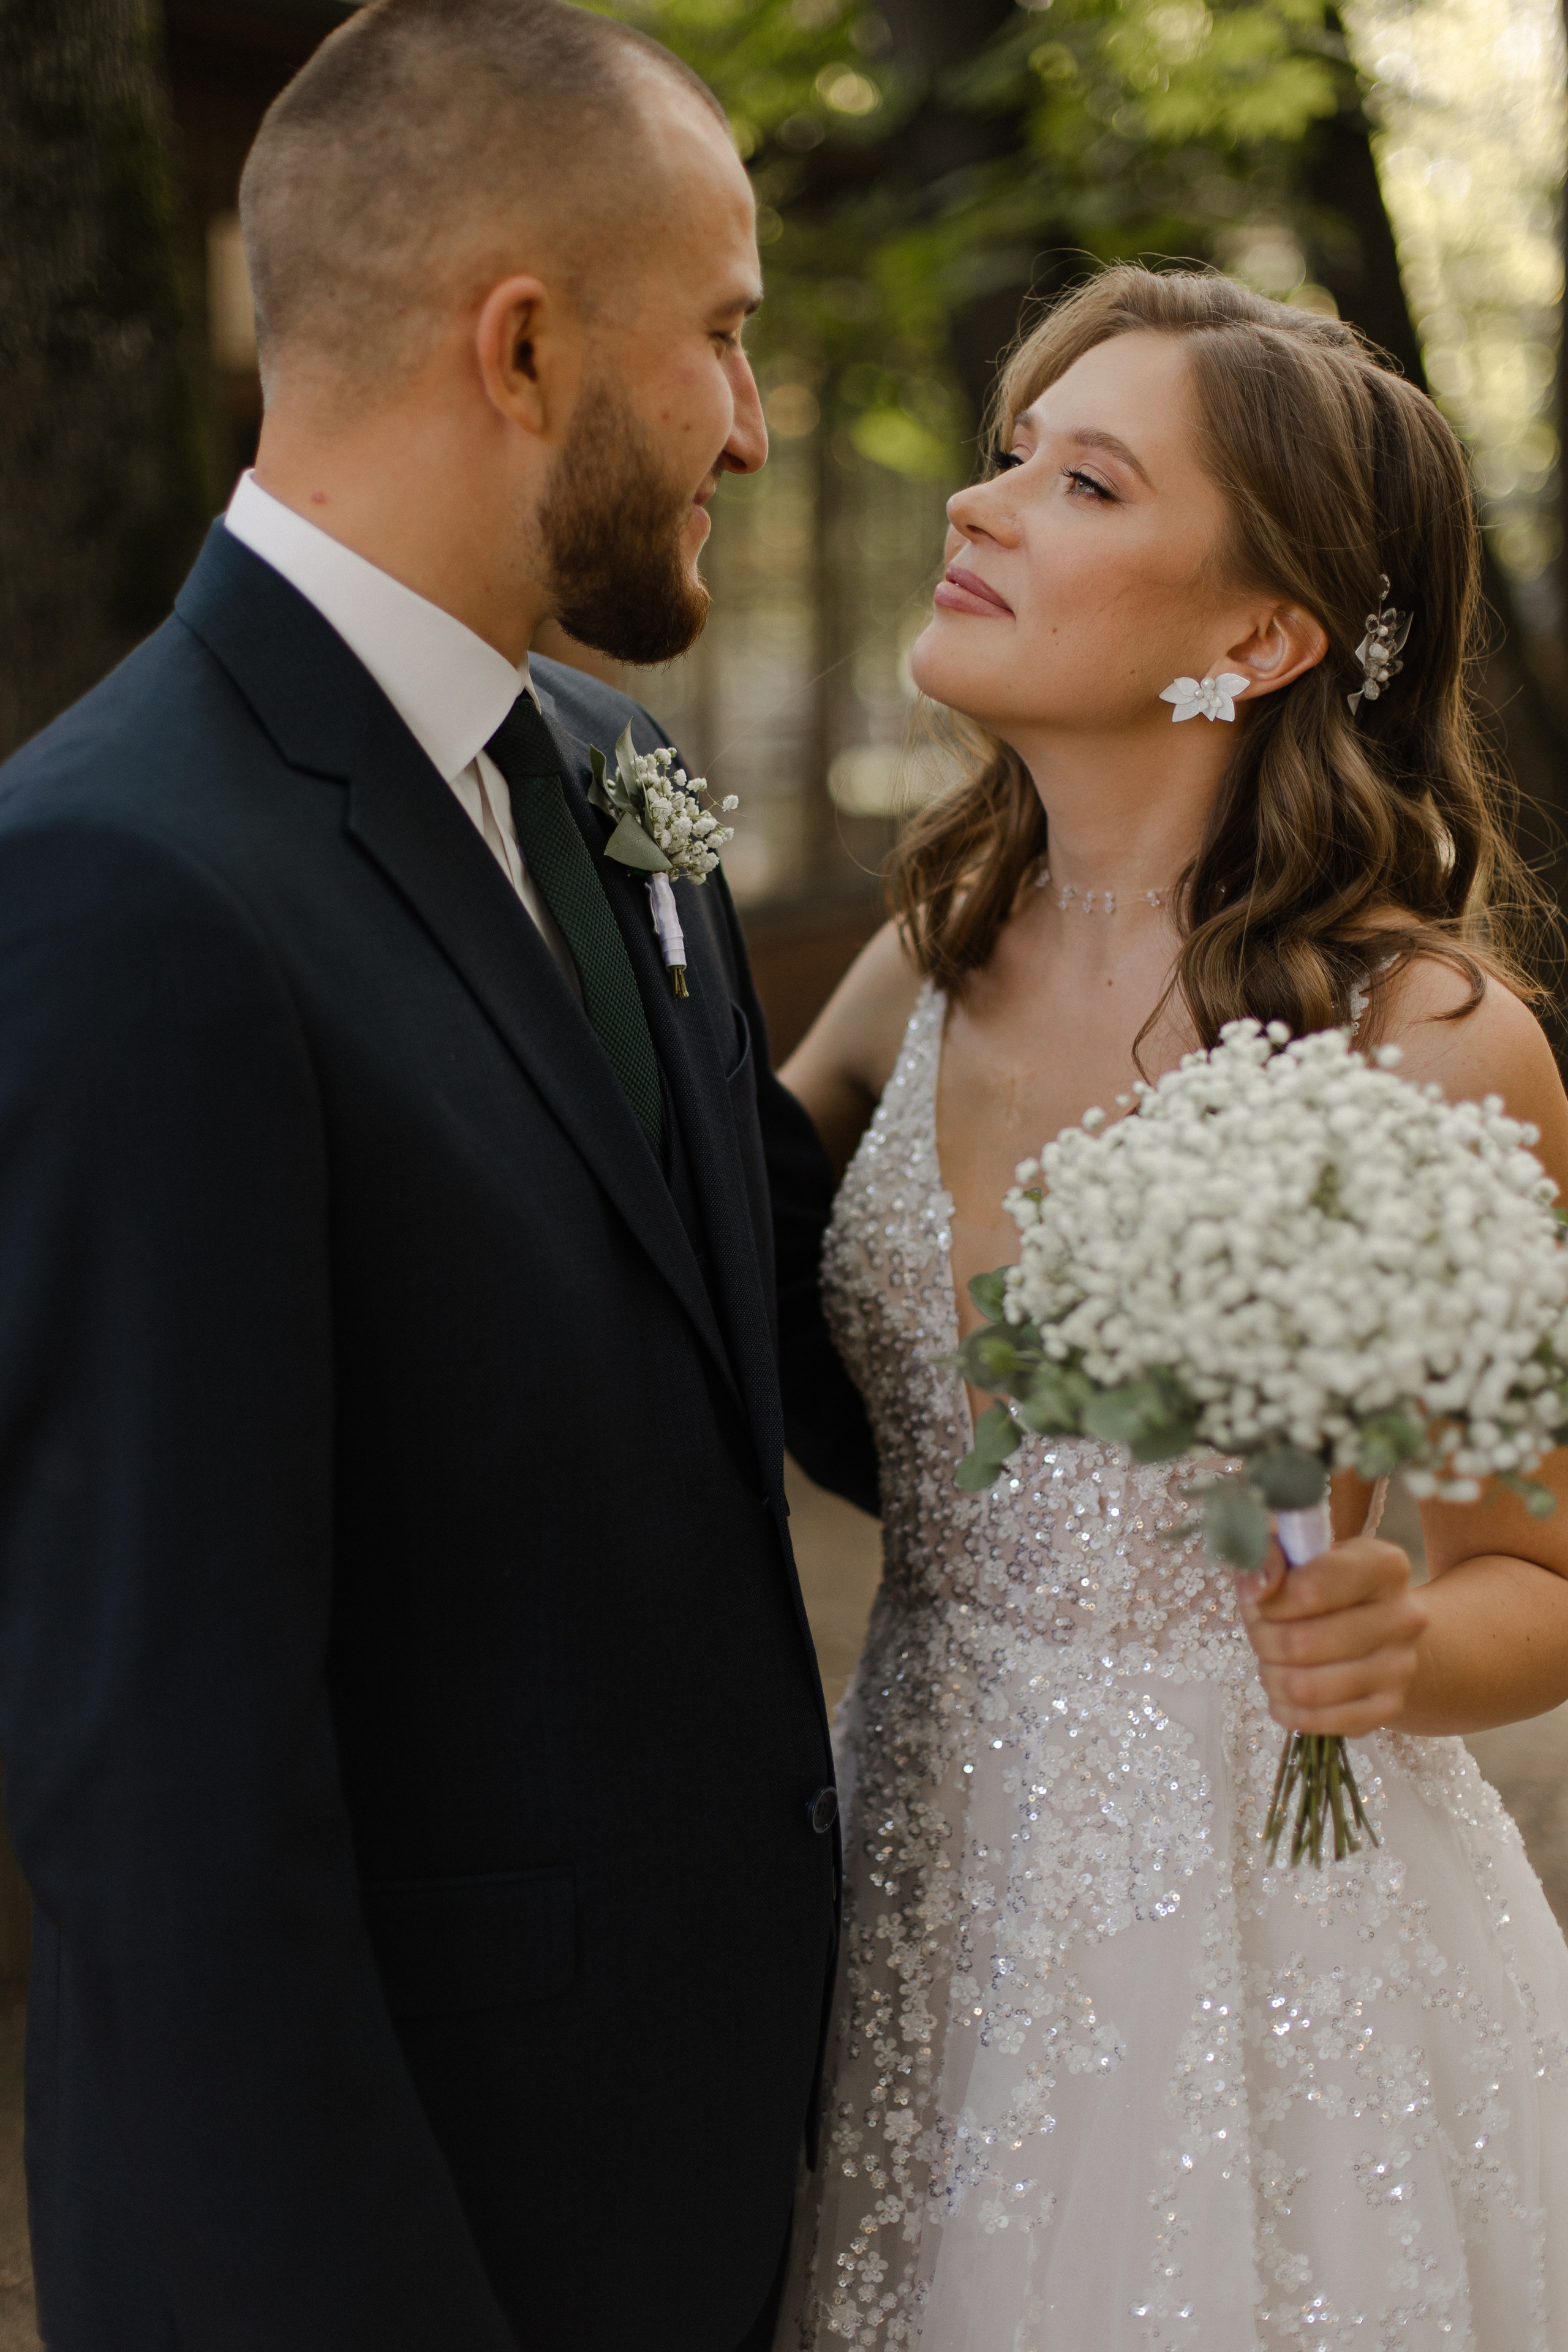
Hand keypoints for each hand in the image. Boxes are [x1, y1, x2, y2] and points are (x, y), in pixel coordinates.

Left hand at [1235, 1537, 1428, 1736]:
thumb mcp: (1299, 1554)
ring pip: (1306, 1687)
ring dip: (1272, 1676)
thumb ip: (1270, 1557)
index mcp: (1384, 1566)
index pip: (1309, 1589)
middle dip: (1263, 1639)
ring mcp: (1400, 1666)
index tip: (1260, 1598)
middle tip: (1261, 1632)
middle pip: (1301, 1643)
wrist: (1380, 1627)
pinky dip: (1287, 1709)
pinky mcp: (1389, 1707)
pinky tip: (1284, 1691)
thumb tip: (1256, 1587)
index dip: (1269, 1600)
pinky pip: (1319, 1722)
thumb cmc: (1326, 1584)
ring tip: (1272, 1660)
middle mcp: (1403, 1616)